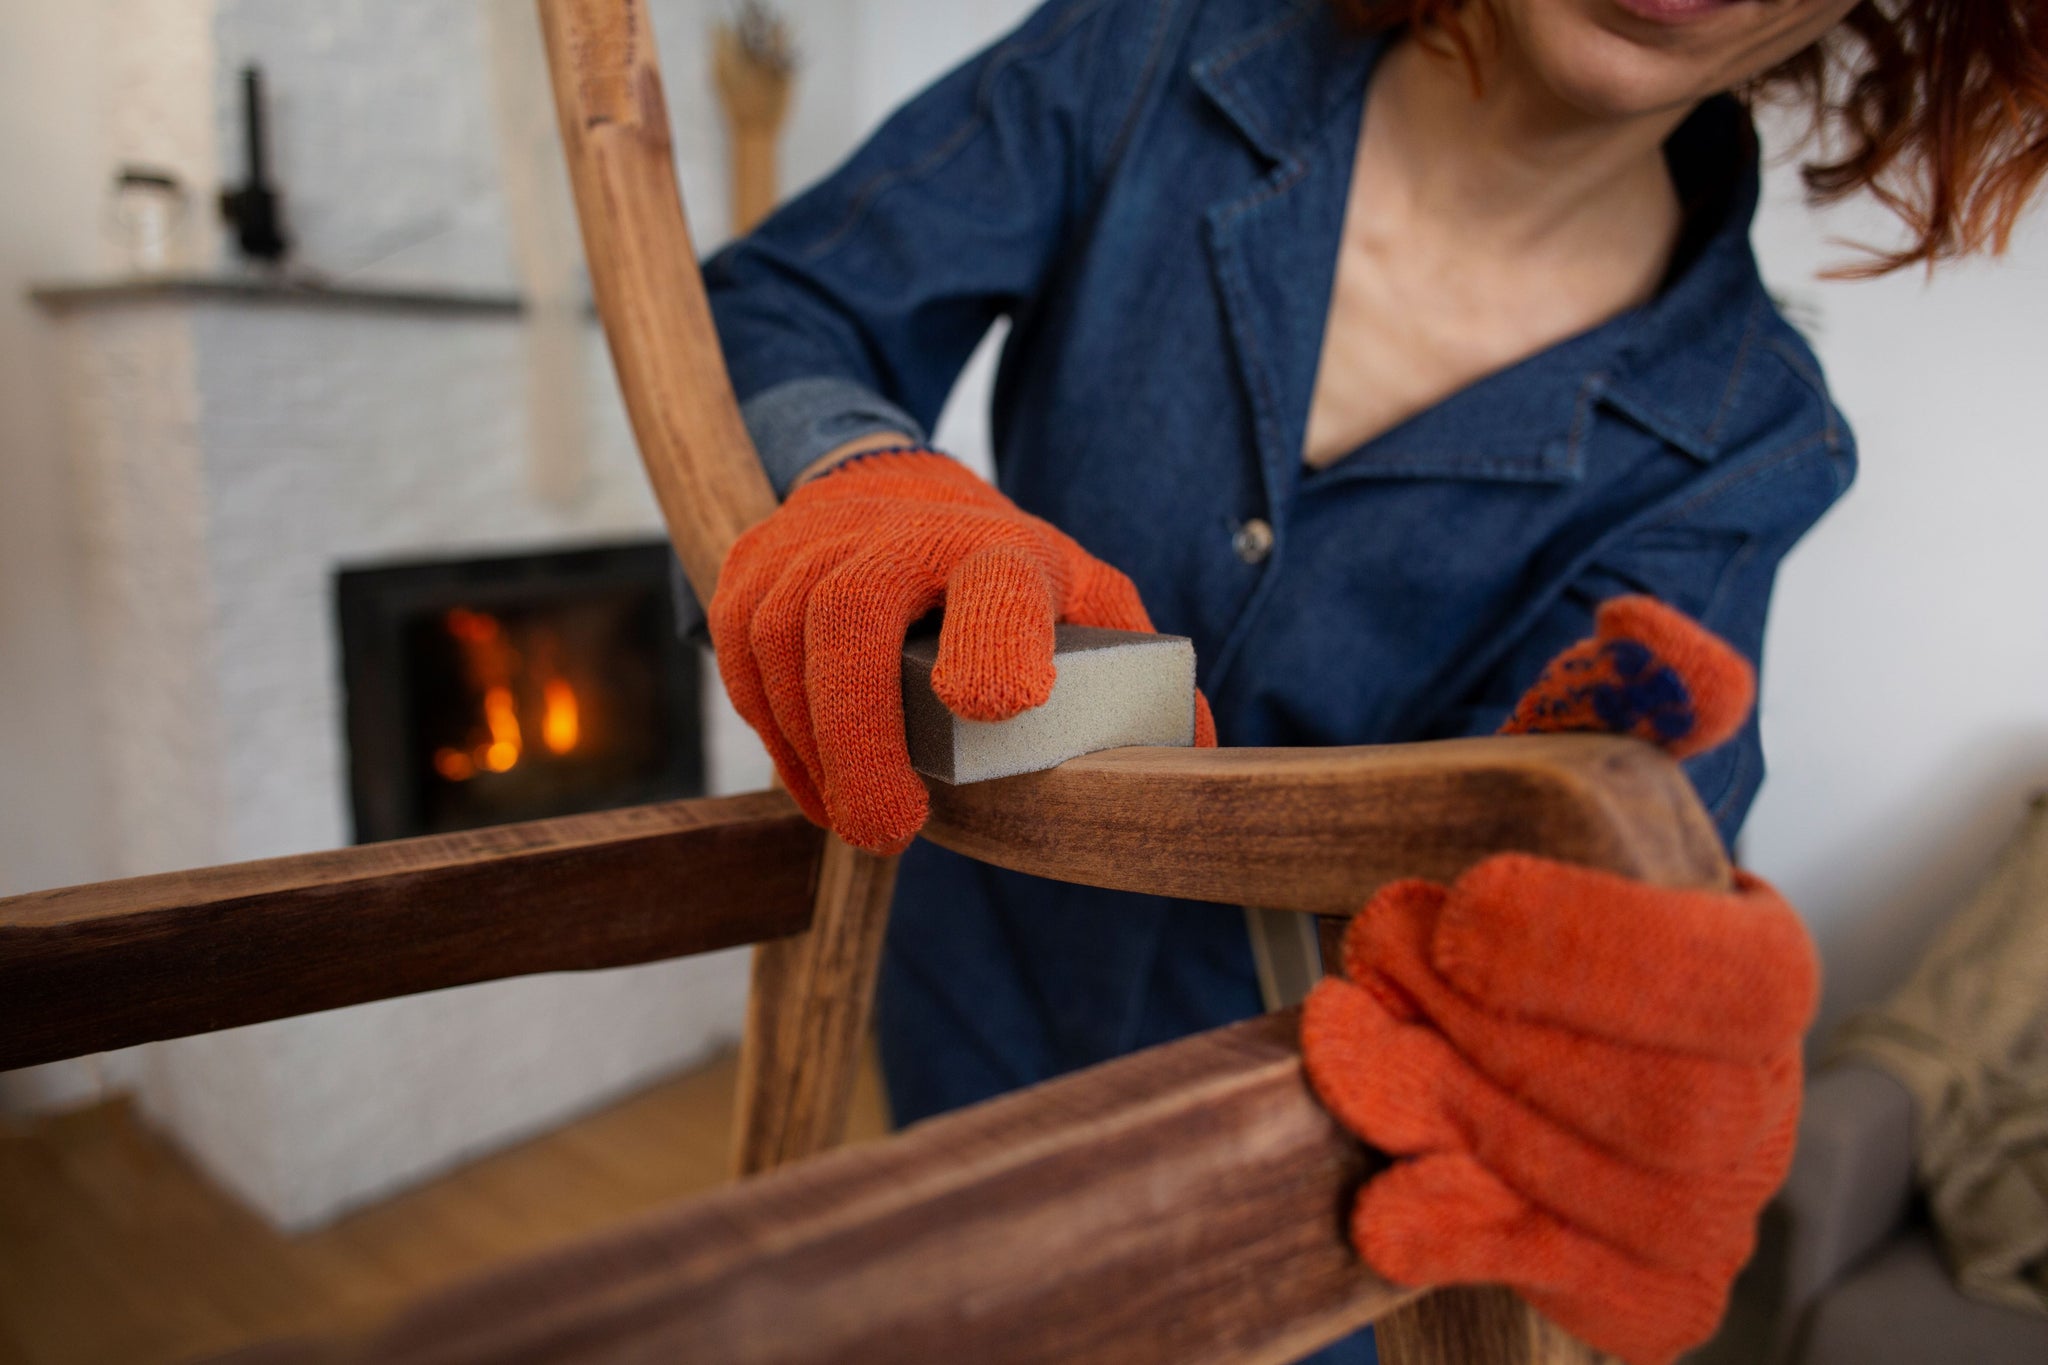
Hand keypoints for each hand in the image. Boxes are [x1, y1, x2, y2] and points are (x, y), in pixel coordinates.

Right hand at [710, 448, 1213, 852]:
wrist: (894, 493)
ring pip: (782, 647)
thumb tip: (1202, 756)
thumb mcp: (1083, 605)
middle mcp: (899, 535)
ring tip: (859, 814)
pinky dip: (774, 735)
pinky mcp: (749, 567)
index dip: (994, 638)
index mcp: (999, 550)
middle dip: (860, 737)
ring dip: (814, 752)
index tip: (996, 702)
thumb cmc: (1002, 575)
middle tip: (890, 830)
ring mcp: (812, 544)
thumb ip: (1137, 678)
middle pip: (851, 619)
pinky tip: (816, 777)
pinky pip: (739, 660)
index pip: (995, 584)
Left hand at [1300, 597, 1816, 1364]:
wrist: (1472, 1031)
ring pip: (1618, 1201)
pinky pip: (1593, 1292)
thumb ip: (1613, 702)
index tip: (1457, 904)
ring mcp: (1703, 1203)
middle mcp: (1752, 1094)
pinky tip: (1389, 1204)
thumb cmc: (1518, 898)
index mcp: (1754, 960)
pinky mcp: (1640, 1284)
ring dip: (1461, 1117)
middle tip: (1374, 955)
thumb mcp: (1554, 777)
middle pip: (1672, 1107)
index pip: (1745, 976)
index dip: (1601, 951)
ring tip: (1346, 1040)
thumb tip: (1639, 634)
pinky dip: (1477, 1243)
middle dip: (1500, 1036)